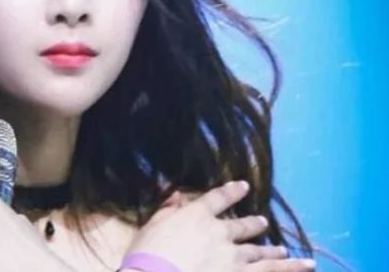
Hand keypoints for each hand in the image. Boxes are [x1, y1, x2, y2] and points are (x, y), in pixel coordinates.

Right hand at [123, 181, 316, 271]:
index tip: (243, 186)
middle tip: (264, 223)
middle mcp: (220, 234)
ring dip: (275, 253)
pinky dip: (287, 271)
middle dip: (255, 225)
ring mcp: (233, 259)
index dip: (232, 191)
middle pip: (243, 226)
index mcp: (197, 216)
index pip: (218, 198)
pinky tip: (303, 268)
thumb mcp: (152, 226)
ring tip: (288, 253)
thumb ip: (168, 211)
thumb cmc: (147, 255)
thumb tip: (177, 197)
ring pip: (260, 255)